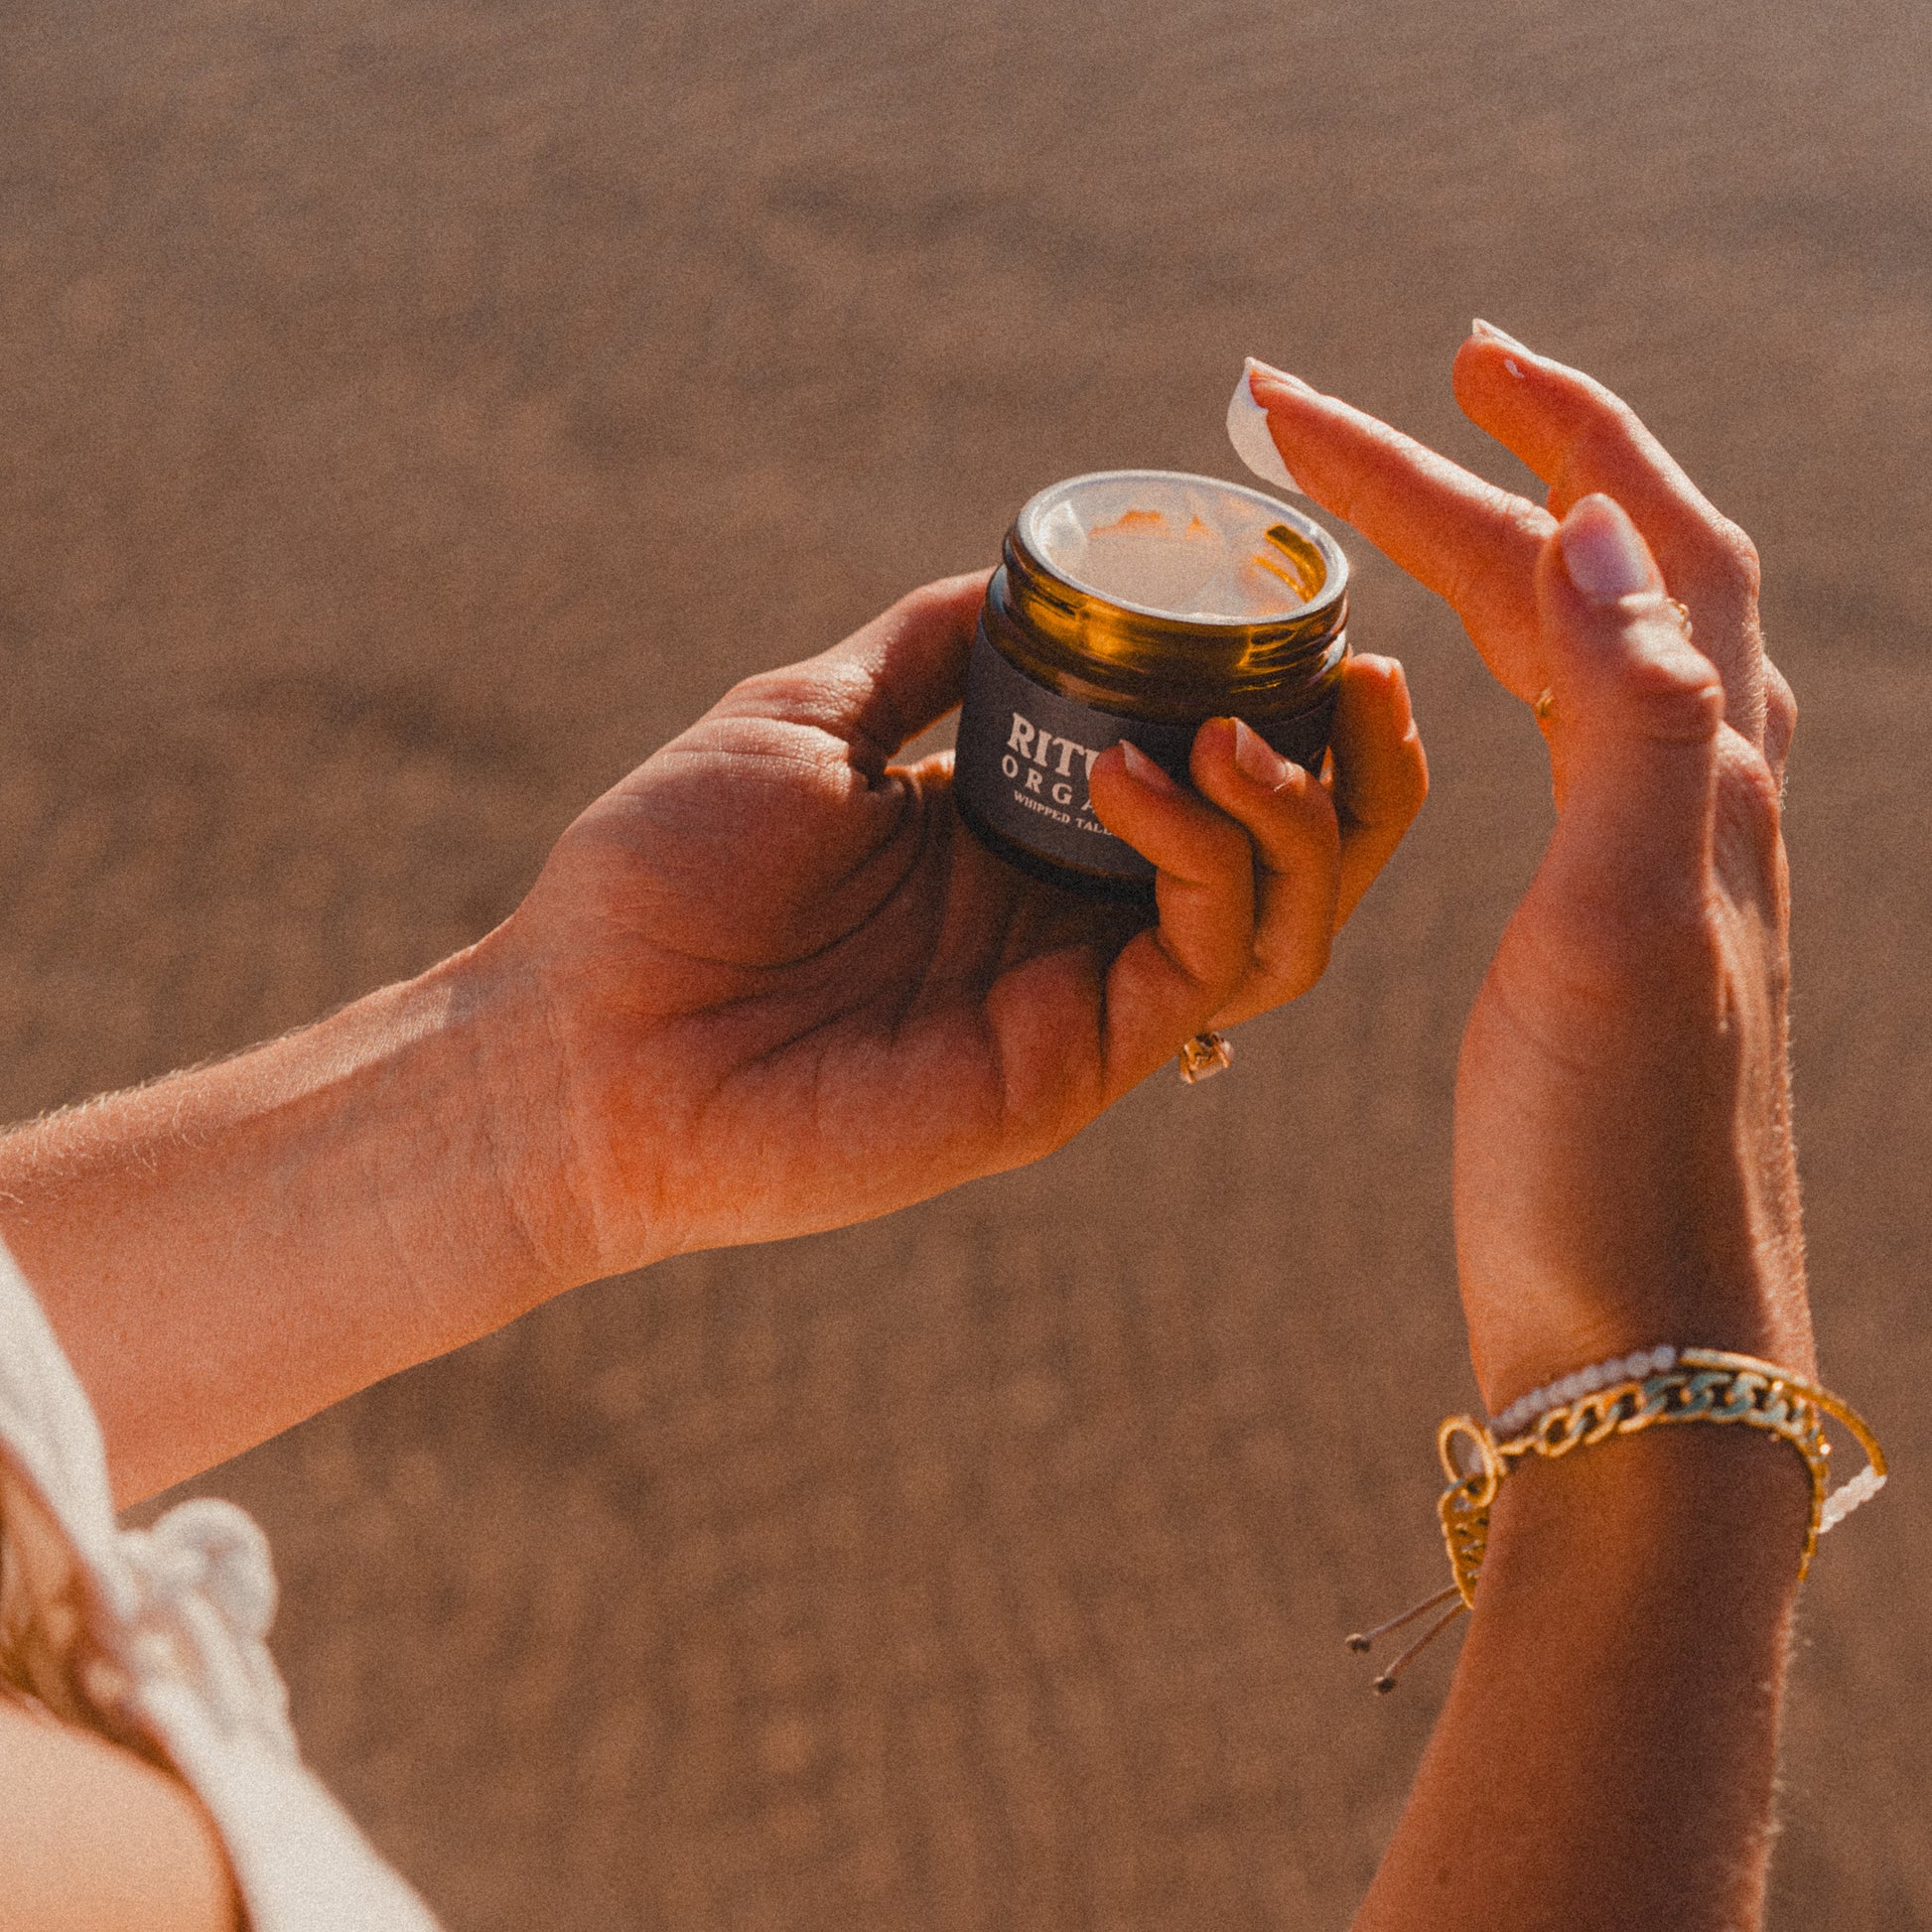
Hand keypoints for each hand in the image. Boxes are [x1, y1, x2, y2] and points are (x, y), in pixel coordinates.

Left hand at [475, 573, 1425, 1278]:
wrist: (579, 1037)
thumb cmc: (665, 877)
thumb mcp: (812, 718)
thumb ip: (931, 653)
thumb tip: (1023, 567)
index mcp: (1023, 838)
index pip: (1213, 777)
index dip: (1288, 705)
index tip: (1318, 617)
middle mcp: (1073, 921)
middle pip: (1288, 860)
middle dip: (1355, 773)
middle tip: (1365, 677)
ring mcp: (1078, 1001)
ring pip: (1281, 926)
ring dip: (1299, 818)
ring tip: (1243, 730)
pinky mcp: (1066, 1073)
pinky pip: (1194, 967)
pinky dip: (1203, 863)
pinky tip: (1137, 780)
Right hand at [1245, 330, 1808, 1411]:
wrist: (1634, 1335)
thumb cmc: (1617, 1158)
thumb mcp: (1630, 934)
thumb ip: (1642, 726)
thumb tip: (1601, 528)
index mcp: (1697, 773)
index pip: (1617, 545)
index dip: (1531, 436)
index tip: (1427, 364)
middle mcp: (1695, 791)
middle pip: (1589, 572)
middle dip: (1465, 472)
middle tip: (1328, 416)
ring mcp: (1654, 855)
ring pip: (1577, 647)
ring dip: (1487, 550)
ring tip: (1391, 500)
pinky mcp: (1604, 923)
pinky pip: (1562, 742)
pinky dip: (1500, 663)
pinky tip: (1452, 675)